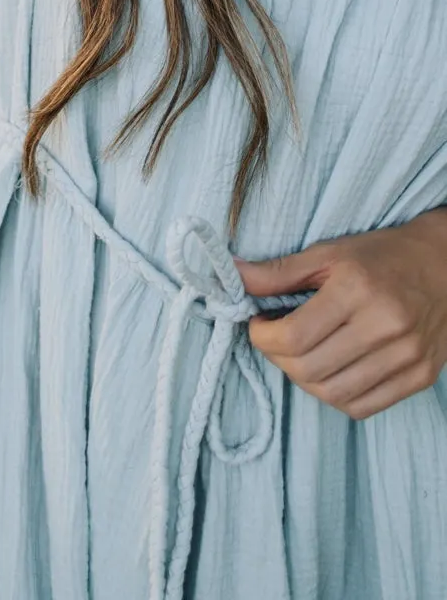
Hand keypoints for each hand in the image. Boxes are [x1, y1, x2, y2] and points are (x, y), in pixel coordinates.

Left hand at [234, 207, 446, 419]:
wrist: (445, 265)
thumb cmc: (381, 256)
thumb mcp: (328, 252)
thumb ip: (279, 272)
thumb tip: (232, 275)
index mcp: (357, 289)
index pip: (294, 335)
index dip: (263, 336)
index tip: (257, 324)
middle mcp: (385, 326)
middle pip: (310, 370)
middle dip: (278, 359)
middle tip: (274, 340)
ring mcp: (407, 356)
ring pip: (334, 395)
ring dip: (304, 381)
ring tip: (300, 356)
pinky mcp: (420, 377)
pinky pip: (364, 407)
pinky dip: (337, 397)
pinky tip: (330, 371)